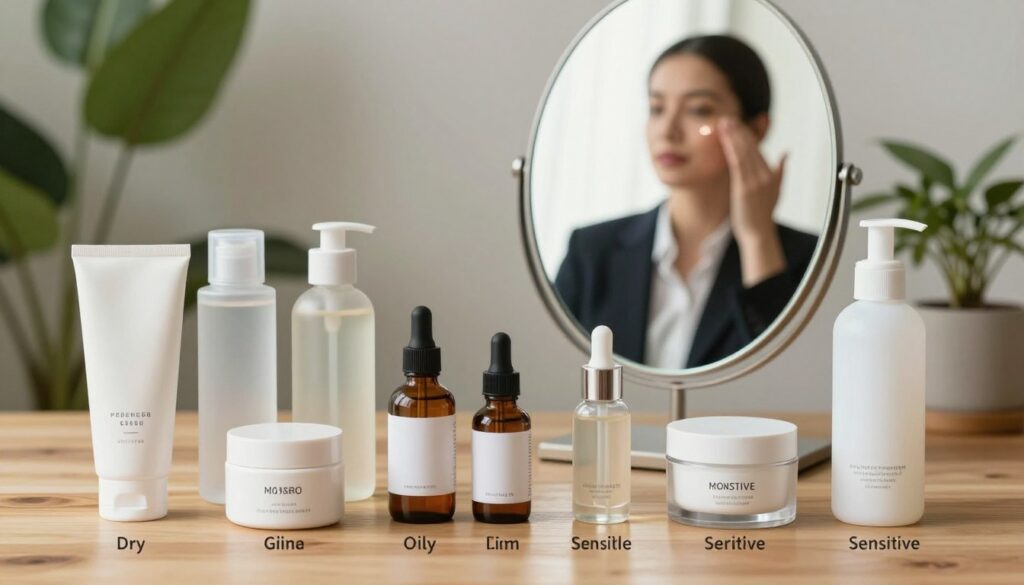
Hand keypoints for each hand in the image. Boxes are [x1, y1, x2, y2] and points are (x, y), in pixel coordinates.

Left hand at [718, 117, 786, 285]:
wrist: (758, 234)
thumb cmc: (762, 214)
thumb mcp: (775, 190)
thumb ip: (780, 171)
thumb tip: (787, 154)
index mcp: (772, 174)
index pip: (758, 149)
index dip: (747, 135)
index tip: (737, 123)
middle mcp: (765, 175)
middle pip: (751, 147)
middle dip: (739, 130)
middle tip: (728, 118)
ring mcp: (755, 181)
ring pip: (744, 152)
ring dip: (733, 135)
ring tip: (724, 123)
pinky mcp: (744, 187)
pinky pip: (737, 162)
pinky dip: (731, 148)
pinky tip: (724, 139)